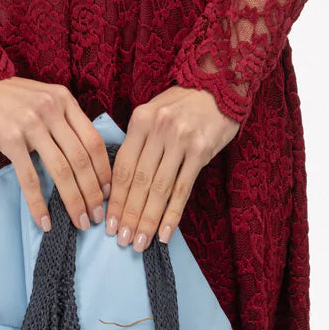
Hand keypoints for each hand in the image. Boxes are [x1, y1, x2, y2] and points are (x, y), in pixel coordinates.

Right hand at [0, 76, 112, 235]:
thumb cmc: (5, 95)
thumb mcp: (41, 97)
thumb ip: (61, 118)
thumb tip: (80, 153)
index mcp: (64, 99)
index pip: (94, 140)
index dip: (104, 170)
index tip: (109, 192)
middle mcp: (52, 109)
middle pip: (82, 159)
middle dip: (94, 193)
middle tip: (98, 216)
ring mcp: (31, 123)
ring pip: (62, 170)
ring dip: (74, 201)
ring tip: (80, 222)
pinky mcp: (10, 138)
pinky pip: (30, 177)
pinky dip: (38, 203)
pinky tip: (44, 221)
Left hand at [105, 86, 239, 252]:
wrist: (221, 86)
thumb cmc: (183, 103)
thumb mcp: (154, 111)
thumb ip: (138, 140)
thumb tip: (121, 181)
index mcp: (141, 119)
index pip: (123, 166)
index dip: (115, 197)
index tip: (108, 221)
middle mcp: (159, 129)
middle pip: (139, 180)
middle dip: (128, 214)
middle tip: (120, 239)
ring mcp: (181, 140)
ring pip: (159, 189)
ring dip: (148, 220)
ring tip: (138, 243)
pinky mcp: (201, 151)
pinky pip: (183, 189)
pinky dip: (172, 215)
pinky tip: (165, 234)